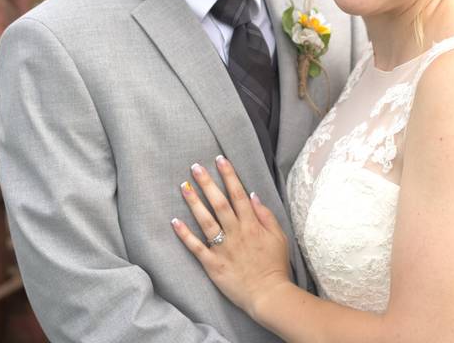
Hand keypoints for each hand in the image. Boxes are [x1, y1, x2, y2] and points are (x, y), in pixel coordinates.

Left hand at [171, 156, 291, 314]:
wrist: (269, 294)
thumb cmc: (275, 265)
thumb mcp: (279, 237)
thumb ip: (266, 215)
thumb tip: (253, 195)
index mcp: (252, 224)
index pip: (238, 194)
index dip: (229, 175)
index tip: (220, 159)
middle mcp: (236, 232)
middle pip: (219, 203)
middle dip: (207, 183)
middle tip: (195, 167)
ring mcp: (223, 248)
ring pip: (206, 220)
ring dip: (194, 202)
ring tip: (183, 187)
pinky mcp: (213, 264)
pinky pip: (196, 247)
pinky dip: (185, 234)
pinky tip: (175, 221)